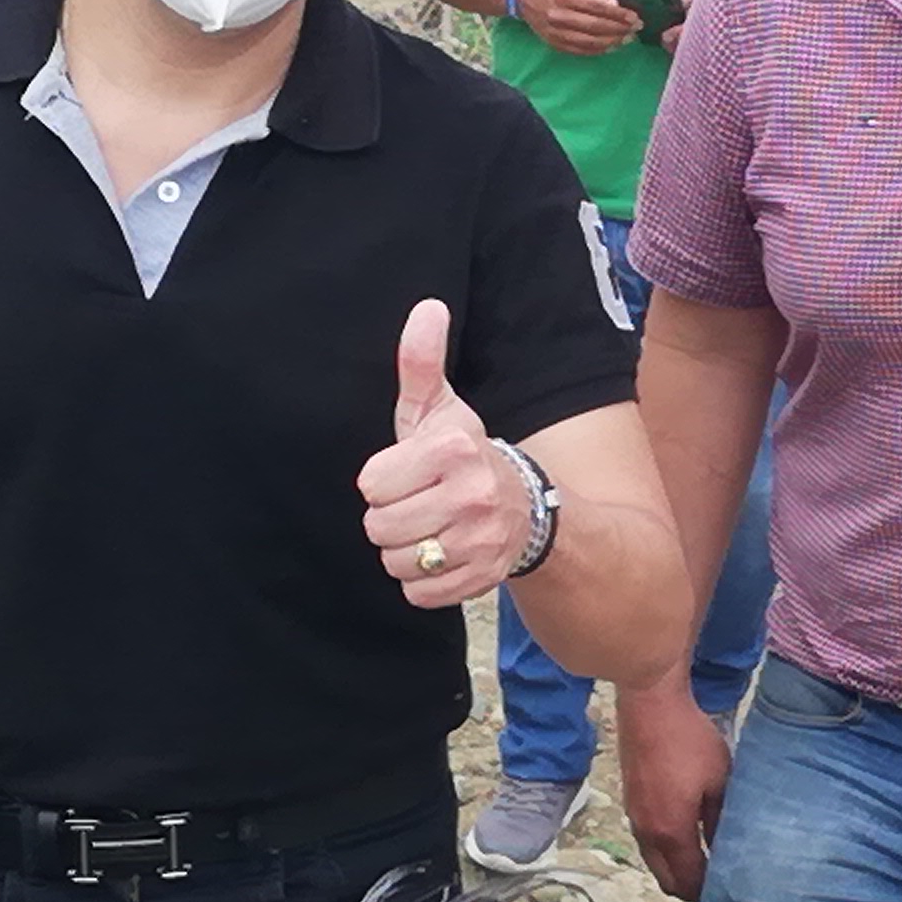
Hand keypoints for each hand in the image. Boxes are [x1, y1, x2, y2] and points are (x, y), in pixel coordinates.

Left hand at [359, 299, 530, 604]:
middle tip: (420, 505)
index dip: (384, 482)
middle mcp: (470, 495)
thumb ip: (422, 364)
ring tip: (430, 530)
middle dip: (392, 518)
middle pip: (379, 527)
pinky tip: (443, 557)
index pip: (371, 484)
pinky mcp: (480, 580)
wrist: (529, 510)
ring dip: (405, 552)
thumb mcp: (443, 410)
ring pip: (396, 562)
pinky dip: (424, 582)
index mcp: (453, 450)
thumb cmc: (468, 456)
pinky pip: (419, 593)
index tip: (410, 476)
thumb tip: (427, 307)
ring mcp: (479, 542)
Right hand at [517, 0, 641, 55]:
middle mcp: (559, 14)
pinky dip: (599, 49)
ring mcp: (555, 31)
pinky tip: (611, 46)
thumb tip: (618, 5)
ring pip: (590, 41)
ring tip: (627, 38)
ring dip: (612, 41)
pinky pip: (580, 50)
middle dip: (620, 28)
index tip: (634, 16)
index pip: (597, 6)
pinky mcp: (554, 42)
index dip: (618, 13)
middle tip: (635, 28)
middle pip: (596, 26)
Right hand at [619, 683, 734, 901]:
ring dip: (677, 868)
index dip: (708, 893)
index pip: (688, 881)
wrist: (650, 706)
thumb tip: (728, 849)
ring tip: (705, 860)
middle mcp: (647, 832)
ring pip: (655, 862)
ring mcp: (634, 817)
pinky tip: (686, 835)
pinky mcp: (631, 802)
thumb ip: (722, 821)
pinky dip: (665, 850)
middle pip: (667, 880)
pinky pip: (648, 842)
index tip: (729, 892)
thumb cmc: (688, 740)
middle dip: (691, 888)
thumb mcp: (720, 781)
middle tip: (717, 883)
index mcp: (670, 831)